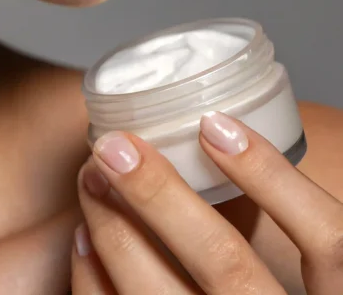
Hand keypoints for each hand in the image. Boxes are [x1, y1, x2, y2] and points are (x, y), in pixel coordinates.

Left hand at [72, 112, 342, 293]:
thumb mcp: (322, 286)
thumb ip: (303, 244)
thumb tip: (228, 148)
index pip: (326, 243)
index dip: (273, 179)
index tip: (215, 125)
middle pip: (225, 266)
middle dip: (162, 198)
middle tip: (114, 145)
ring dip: (118, 235)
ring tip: (91, 180)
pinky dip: (97, 287)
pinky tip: (84, 244)